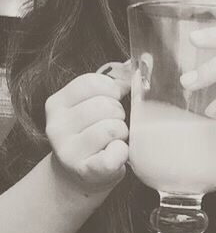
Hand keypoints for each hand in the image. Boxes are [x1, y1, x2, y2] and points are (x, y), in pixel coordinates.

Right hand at [45, 72, 130, 194]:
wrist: (82, 172)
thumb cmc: (94, 130)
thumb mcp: (96, 101)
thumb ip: (115, 79)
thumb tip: (141, 60)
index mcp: (57, 103)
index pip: (92, 82)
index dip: (113, 88)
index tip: (114, 98)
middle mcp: (56, 126)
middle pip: (105, 105)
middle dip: (118, 112)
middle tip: (113, 123)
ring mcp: (68, 151)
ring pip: (112, 127)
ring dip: (121, 132)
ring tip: (113, 139)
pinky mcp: (85, 171)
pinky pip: (115, 154)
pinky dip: (122, 152)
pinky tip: (117, 153)